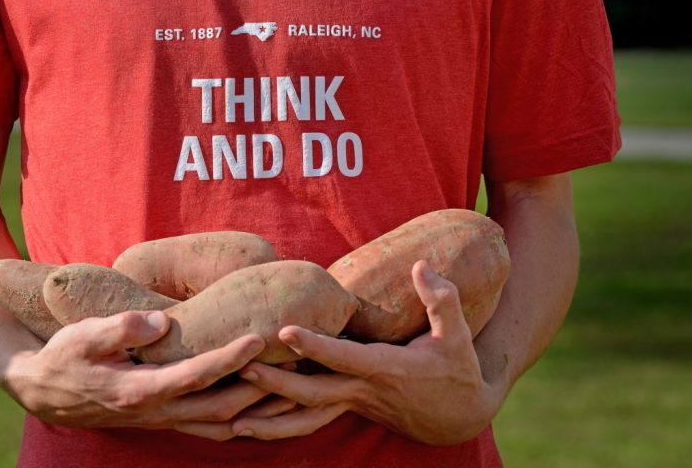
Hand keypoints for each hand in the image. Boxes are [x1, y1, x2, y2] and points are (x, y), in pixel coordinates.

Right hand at [1, 310, 268, 440]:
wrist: (45, 391)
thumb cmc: (65, 356)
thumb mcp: (82, 336)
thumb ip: (121, 328)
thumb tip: (161, 320)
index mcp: (139, 389)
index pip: (196, 375)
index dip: (231, 358)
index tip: (261, 337)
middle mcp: (157, 411)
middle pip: (222, 408)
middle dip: (261, 389)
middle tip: (293, 363)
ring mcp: (164, 420)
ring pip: (222, 426)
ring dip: (258, 411)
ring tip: (293, 389)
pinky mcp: (166, 420)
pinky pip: (212, 427)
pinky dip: (242, 420)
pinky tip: (264, 405)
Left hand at [228, 261, 505, 444]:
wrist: (459, 416)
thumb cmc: (457, 370)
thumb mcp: (458, 335)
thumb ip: (442, 300)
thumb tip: (420, 265)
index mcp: (387, 369)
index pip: (344, 357)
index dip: (315, 346)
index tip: (284, 332)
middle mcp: (364, 390)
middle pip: (313, 392)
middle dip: (276, 383)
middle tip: (239, 367)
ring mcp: (353, 404)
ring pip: (306, 418)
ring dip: (270, 419)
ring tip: (232, 419)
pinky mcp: (347, 410)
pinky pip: (309, 421)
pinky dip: (280, 426)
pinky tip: (249, 425)